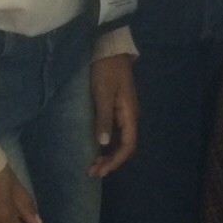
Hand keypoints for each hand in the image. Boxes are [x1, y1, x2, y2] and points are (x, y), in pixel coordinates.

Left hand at [89, 54, 137, 176]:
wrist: (110, 51)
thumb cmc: (106, 71)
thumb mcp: (103, 94)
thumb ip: (104, 119)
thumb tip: (105, 143)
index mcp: (130, 114)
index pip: (128, 145)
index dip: (116, 160)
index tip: (101, 170)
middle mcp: (130, 117)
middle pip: (125, 146)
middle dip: (110, 161)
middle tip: (92, 172)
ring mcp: (124, 113)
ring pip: (120, 141)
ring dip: (108, 155)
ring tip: (93, 165)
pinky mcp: (116, 109)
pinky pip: (115, 133)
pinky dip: (107, 145)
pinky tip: (97, 149)